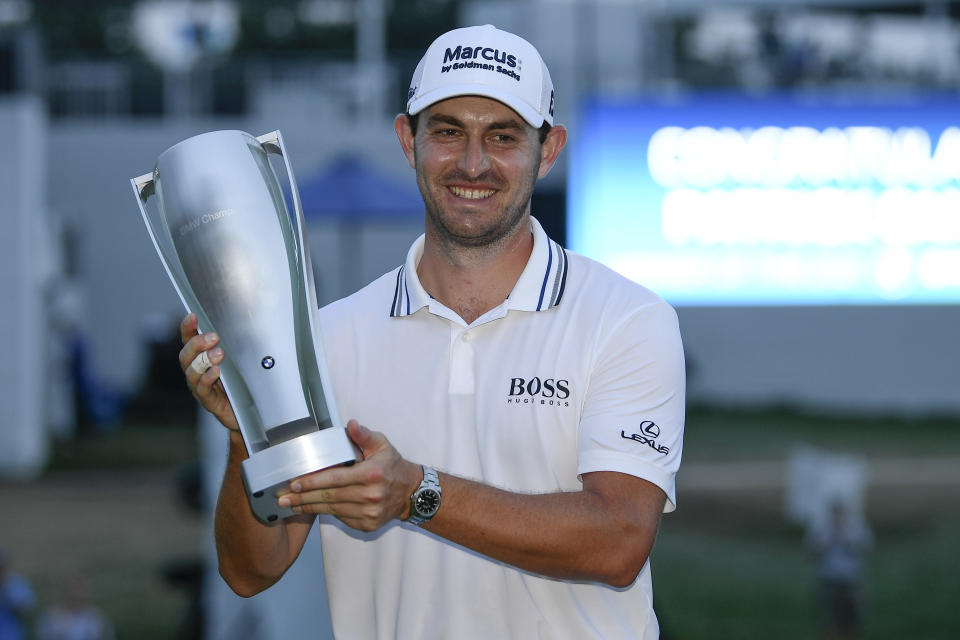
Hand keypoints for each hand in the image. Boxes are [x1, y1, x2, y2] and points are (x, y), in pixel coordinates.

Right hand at [178, 313, 239, 431]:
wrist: (243, 412)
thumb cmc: (238, 384)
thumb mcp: (235, 361)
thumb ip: (233, 345)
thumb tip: (242, 323)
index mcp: (199, 358)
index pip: (188, 340)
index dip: (187, 328)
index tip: (193, 317)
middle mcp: (195, 372)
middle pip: (186, 355)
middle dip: (198, 344)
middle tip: (214, 337)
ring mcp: (199, 386)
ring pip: (192, 372)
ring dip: (204, 360)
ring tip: (218, 353)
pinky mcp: (207, 400)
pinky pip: (202, 389)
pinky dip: (207, 379)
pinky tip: (216, 372)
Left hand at [277, 420, 421, 531]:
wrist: (410, 492)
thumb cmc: (392, 466)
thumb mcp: (382, 445)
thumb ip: (364, 435)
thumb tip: (351, 425)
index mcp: (371, 474)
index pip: (335, 479)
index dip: (312, 482)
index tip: (294, 483)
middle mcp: (370, 495)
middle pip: (330, 497)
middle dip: (303, 497)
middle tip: (283, 498)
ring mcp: (369, 512)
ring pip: (333, 510)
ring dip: (310, 507)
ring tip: (292, 505)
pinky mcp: (368, 524)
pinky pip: (342, 518)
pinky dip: (326, 514)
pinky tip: (312, 509)